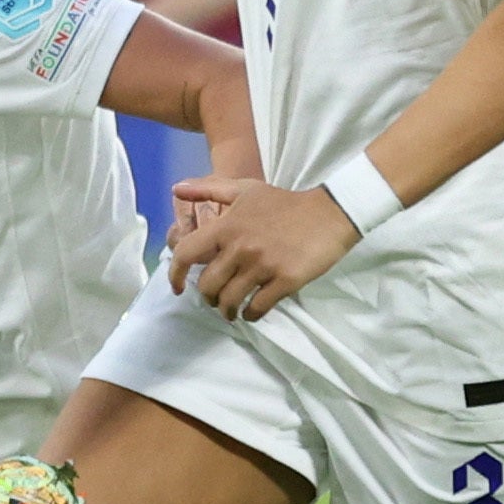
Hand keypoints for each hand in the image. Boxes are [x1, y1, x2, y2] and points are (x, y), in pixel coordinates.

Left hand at [165, 177, 358, 321]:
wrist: (328, 213)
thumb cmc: (283, 203)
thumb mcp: (243, 189)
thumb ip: (208, 189)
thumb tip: (177, 188)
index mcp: (226, 227)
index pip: (187, 253)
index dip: (175, 274)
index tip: (177, 287)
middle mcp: (239, 248)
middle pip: (208, 285)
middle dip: (208, 297)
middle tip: (214, 299)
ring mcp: (262, 266)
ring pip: (231, 300)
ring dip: (227, 310)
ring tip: (231, 311)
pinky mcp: (285, 280)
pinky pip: (258, 307)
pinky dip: (251, 315)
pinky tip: (251, 312)